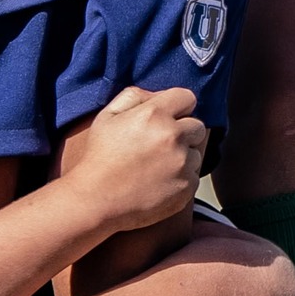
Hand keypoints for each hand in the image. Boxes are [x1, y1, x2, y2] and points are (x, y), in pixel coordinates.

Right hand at [64, 85, 205, 231]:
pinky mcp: (186, 188)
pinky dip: (180, 178)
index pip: (187, 98)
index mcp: (154, 114)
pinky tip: (158, 181)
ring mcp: (182, 164)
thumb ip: (134, 96)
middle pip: (197, 126)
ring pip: (196, 153)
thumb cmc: (100, 156)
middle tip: (160, 143)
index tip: (167, 117)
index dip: (177, 106)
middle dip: (183, 131)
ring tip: (156, 165)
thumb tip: (157, 96)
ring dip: (182, 156)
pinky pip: (193, 176)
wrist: (97, 199)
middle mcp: (173, 136)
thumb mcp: (107, 116)